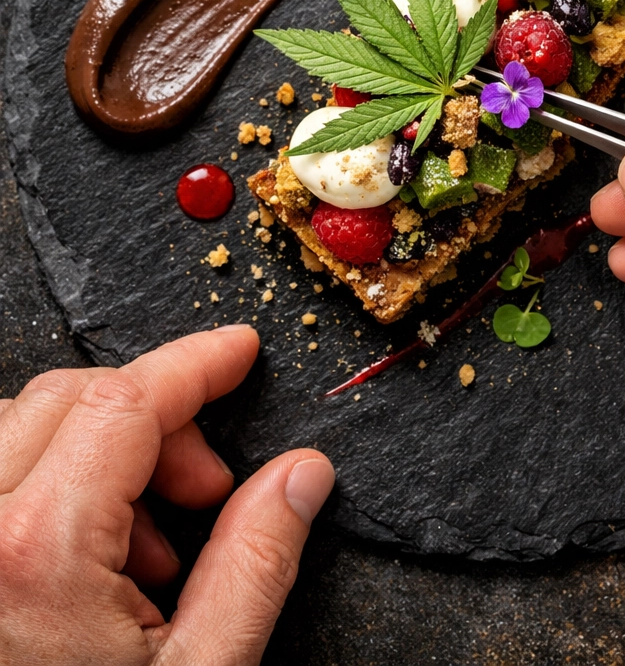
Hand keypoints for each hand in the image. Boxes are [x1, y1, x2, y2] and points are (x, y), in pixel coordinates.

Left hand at [0, 325, 334, 664]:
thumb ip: (258, 561)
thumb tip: (303, 474)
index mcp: (36, 554)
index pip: (128, 400)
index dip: (198, 362)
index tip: (240, 350)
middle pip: (72, 398)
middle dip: (158, 421)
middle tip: (207, 488)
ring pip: (22, 429)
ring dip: (104, 451)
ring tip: (152, 543)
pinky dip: (55, 485)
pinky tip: (97, 568)